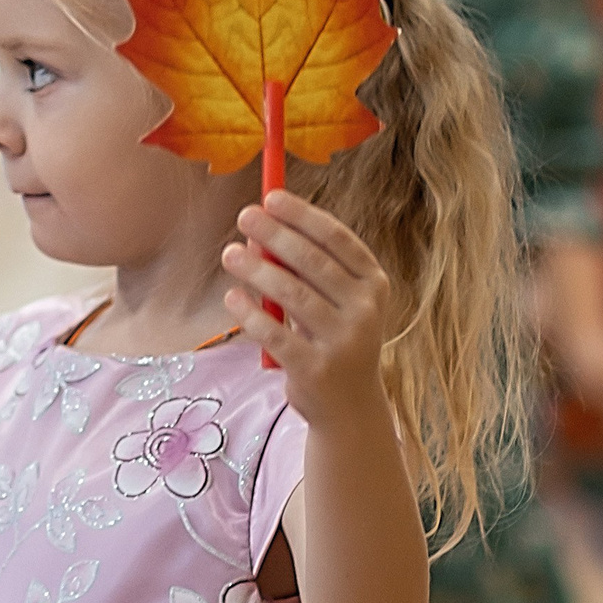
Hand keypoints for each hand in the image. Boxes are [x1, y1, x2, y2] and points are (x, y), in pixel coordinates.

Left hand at [221, 190, 391, 427]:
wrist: (349, 405)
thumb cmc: (333, 337)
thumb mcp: (330, 300)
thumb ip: (301, 269)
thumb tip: (256, 235)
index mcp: (374, 284)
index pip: (338, 239)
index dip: (303, 215)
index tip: (271, 197)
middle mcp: (365, 311)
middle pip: (313, 262)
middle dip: (275, 234)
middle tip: (244, 215)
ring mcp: (343, 342)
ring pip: (291, 295)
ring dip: (256, 269)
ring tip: (229, 253)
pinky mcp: (315, 369)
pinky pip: (275, 334)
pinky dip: (249, 313)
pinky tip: (232, 297)